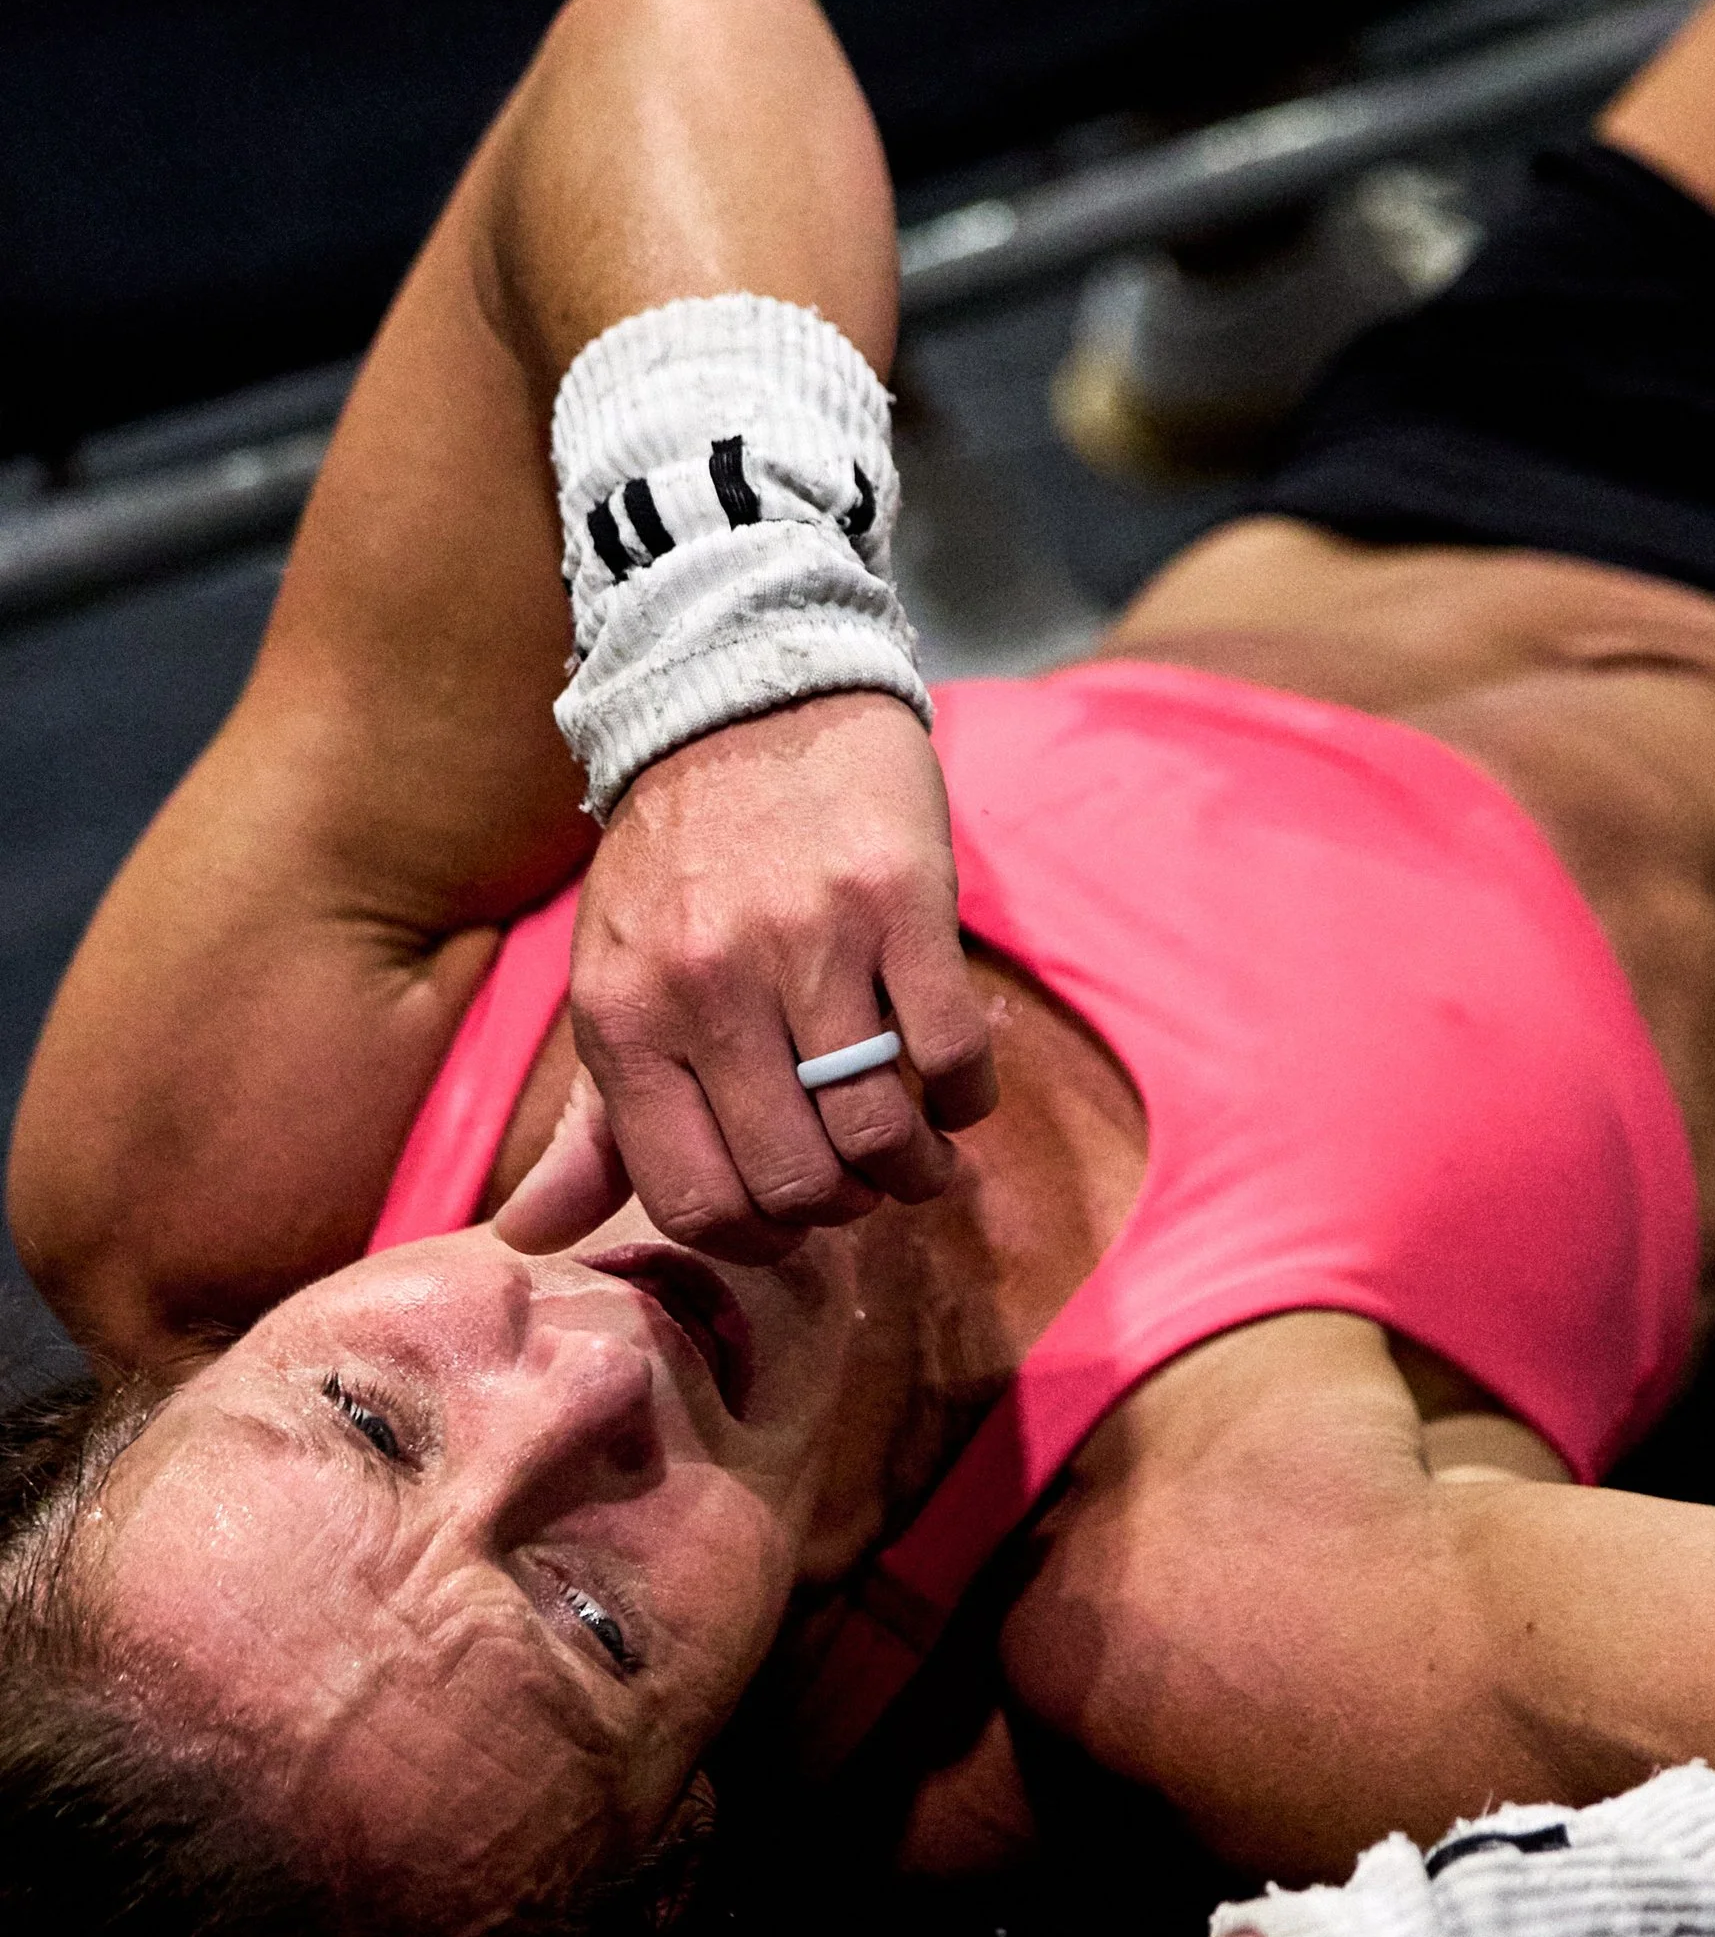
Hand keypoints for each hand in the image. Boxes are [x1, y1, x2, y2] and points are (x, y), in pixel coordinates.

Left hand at [498, 691, 997, 1259]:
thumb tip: (526, 1239)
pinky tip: (955, 1091)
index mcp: (627, 1019)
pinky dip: (965, 1099)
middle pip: (796, 1179)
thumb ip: (590, 1120)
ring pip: (879, 1128)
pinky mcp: (898, 903)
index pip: (695, 1198)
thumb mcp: (613, 981)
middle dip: (843, 1207)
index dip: (757, 1239)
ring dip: (915, 1168)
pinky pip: (951, 1052)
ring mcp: (808, 943)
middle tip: (862, 1185)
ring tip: (922, 1154)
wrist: (745, 697)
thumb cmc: (677, 861)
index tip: (790, 1221)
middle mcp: (708, 987)